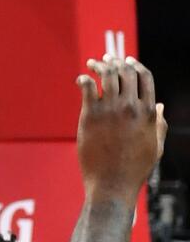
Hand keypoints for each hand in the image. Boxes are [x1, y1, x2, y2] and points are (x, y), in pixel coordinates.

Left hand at [76, 57, 165, 201]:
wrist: (112, 184)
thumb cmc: (134, 169)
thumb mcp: (156, 145)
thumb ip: (159, 123)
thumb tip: (160, 105)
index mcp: (148, 112)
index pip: (145, 77)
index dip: (135, 65)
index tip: (127, 60)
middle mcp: (131, 107)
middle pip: (125, 73)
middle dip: (116, 61)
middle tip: (106, 58)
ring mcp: (110, 110)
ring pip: (106, 76)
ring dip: (99, 66)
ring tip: (92, 63)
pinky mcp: (90, 116)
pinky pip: (87, 88)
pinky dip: (84, 79)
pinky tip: (81, 78)